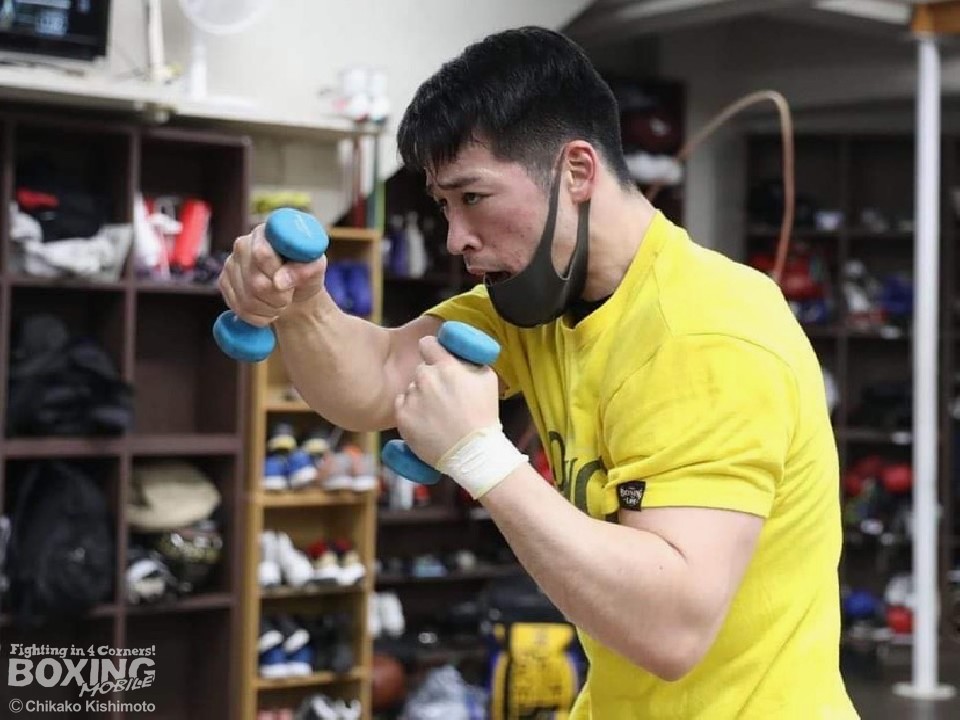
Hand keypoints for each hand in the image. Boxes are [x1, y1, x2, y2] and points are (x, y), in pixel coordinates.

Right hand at [218, 223, 327, 326]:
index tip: (289, 285)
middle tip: (288, 296)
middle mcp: (243, 244)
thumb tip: (279, 282)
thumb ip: (304, 270)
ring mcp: (230, 264)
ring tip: (280, 303)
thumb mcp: (315, 268)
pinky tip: (267, 309)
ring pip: (246, 299)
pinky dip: (258, 316)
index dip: (276, 274)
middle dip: (277, 297)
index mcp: (267, 232)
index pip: (262, 255)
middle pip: (255, 281)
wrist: (294, 290)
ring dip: (269, 308)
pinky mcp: (224, 283)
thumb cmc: (306, 273)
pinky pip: (238, 308)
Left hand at [395, 335, 500, 465]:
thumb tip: (458, 356)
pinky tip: (426, 423)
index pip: (427, 344)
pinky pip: (402, 406)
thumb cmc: (484, 415)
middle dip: (430, 379)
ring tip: (436, 415)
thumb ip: (469, 362)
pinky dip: (411, 412)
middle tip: (442, 396)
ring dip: (420, 397)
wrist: (473, 451)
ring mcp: (412, 398)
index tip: (434, 357)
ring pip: (411, 390)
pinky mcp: (402, 417)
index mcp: (446, 367)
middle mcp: (425, 378)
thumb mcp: (487, 379)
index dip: (431, 350)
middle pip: (421, 370)